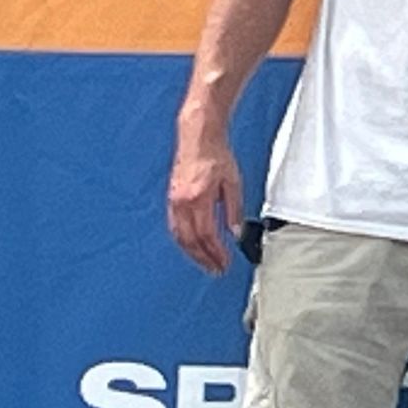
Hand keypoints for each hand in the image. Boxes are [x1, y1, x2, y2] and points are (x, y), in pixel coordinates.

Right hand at [167, 121, 243, 274]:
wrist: (198, 138)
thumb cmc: (217, 156)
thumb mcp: (234, 182)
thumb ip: (234, 209)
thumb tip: (235, 233)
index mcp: (199, 198)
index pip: (206, 235)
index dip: (215, 253)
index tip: (224, 263)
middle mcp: (183, 202)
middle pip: (190, 241)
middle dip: (204, 258)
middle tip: (216, 269)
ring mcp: (174, 201)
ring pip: (180, 237)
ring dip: (193, 253)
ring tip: (206, 263)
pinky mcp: (171, 200)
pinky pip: (175, 227)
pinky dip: (184, 241)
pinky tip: (193, 247)